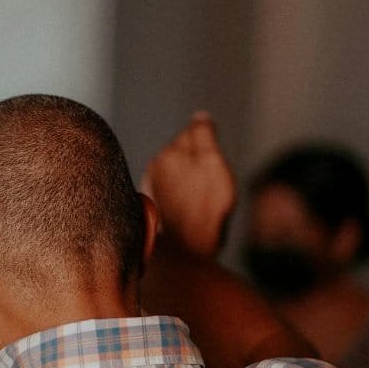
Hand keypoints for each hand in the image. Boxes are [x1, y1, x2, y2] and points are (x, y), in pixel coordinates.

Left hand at [142, 111, 235, 257]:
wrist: (183, 251)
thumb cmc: (205, 210)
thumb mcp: (214, 166)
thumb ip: (205, 136)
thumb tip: (200, 116)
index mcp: (172, 151)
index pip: (196, 131)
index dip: (212, 145)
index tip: (216, 164)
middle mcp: (157, 164)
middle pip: (186, 149)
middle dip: (199, 160)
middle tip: (210, 186)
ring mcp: (152, 182)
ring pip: (179, 168)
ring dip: (190, 176)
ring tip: (200, 199)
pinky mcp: (152, 200)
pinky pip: (172, 187)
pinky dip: (182, 191)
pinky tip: (188, 207)